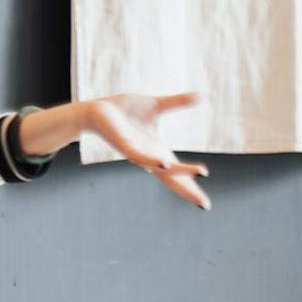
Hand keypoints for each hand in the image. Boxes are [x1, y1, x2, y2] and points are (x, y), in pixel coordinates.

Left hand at [81, 91, 211, 209]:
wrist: (96, 110)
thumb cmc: (123, 110)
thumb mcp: (156, 105)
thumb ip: (177, 103)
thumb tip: (202, 96)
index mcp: (157, 150)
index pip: (178, 171)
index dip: (191, 184)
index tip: (205, 204)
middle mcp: (149, 156)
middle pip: (172, 178)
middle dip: (188, 191)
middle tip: (205, 205)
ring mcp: (137, 154)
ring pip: (161, 168)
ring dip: (181, 170)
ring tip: (202, 172)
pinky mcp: (125, 147)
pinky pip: (141, 157)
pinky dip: (153, 161)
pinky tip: (165, 164)